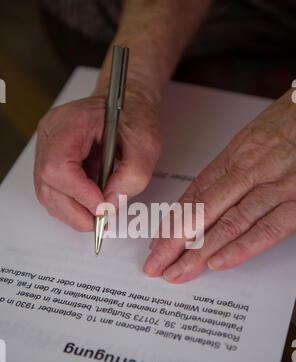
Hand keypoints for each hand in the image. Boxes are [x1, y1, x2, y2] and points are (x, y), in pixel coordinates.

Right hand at [34, 90, 161, 230]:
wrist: (126, 105)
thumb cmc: (133, 117)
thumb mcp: (146, 145)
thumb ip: (131, 177)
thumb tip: (109, 205)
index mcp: (72, 122)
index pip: (59, 166)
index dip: (79, 193)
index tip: (102, 206)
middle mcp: (52, 134)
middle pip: (48, 184)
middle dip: (75, 210)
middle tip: (100, 220)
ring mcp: (47, 148)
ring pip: (47, 193)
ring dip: (72, 211)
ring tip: (97, 213)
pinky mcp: (52, 161)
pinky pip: (53, 192)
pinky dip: (71, 206)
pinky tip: (90, 204)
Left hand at [143, 89, 295, 282]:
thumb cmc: (292, 122)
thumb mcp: (254, 139)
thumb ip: (231, 169)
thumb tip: (205, 197)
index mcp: (236, 157)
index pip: (195, 196)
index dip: (173, 223)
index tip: (157, 243)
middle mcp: (250, 172)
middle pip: (203, 212)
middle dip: (174, 242)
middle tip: (155, 265)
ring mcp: (275, 187)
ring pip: (229, 224)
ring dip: (200, 252)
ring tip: (178, 272)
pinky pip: (268, 228)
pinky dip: (242, 247)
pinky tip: (219, 262)